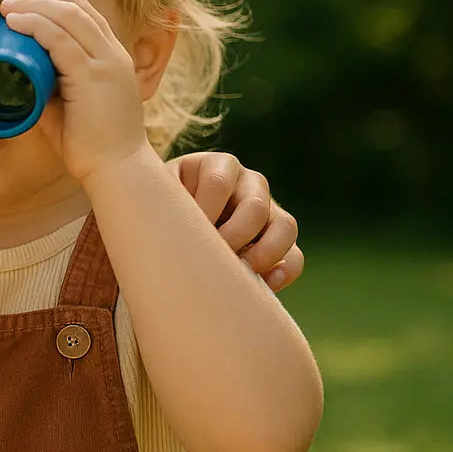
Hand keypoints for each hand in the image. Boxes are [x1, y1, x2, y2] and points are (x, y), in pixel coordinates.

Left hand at [0, 0, 149, 182]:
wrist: (117, 170)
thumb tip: (18, 74)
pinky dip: (35, 26)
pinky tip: (16, 23)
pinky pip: (60, 41)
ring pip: (69, 15)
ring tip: (8, 8)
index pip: (86, 11)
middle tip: (12, 1)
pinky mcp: (92, 77)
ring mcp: (106, 63)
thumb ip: (49, 86)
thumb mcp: (69, 105)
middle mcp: (113, 53)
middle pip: (77, 5)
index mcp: (112, 56)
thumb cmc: (94, 144)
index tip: (26, 2)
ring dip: (34, 7)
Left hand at [170, 151, 303, 291]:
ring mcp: (269, 210)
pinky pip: (294, 255)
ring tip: (238, 272)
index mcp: (217, 166)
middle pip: (255, 206)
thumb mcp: (158, 197)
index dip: (205, 212)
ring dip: (264, 253)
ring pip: (285, 226)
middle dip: (233, 236)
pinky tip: (262, 285)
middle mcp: (249, 182)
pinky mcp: (278, 239)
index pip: (218, 183)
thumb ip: (162, 202)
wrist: (170, 227)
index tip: (186, 234)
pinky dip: (283, 271)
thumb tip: (171, 231)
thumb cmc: (160, 210)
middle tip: (210, 257)